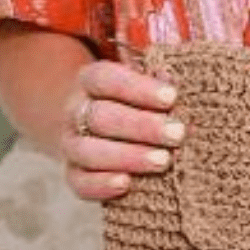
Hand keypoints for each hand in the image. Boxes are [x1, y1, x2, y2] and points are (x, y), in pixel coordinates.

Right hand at [60, 60, 184, 201]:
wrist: (108, 130)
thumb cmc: (138, 101)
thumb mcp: (146, 79)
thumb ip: (155, 71)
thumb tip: (166, 65)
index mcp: (91, 81)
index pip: (106, 79)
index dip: (138, 88)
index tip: (171, 97)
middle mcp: (76, 111)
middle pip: (100, 116)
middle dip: (141, 126)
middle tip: (178, 133)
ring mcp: (72, 144)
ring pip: (88, 151)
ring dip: (128, 156)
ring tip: (164, 161)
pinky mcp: (74, 174)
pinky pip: (80, 183)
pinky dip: (100, 185)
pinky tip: (126, 183)